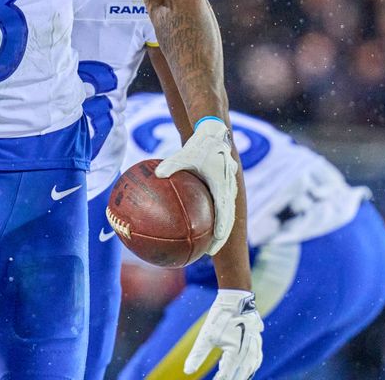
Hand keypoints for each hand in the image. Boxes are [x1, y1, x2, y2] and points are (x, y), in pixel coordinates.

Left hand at [155, 117, 237, 254]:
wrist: (214, 133)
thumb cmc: (201, 144)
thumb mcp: (186, 154)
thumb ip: (172, 164)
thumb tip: (157, 174)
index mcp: (222, 185)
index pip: (224, 212)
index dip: (221, 229)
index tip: (215, 242)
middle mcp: (227, 189)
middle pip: (227, 218)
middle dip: (220, 236)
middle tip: (210, 251)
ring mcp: (226, 189)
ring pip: (224, 214)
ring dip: (218, 229)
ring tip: (206, 243)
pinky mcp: (220, 186)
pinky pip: (217, 205)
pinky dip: (211, 216)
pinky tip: (197, 222)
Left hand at [184, 289, 262, 378]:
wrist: (236, 298)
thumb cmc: (220, 317)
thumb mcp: (206, 337)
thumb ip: (197, 355)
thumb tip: (187, 371)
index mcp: (235, 353)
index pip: (226, 374)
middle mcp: (248, 352)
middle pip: (241, 373)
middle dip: (232, 379)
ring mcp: (255, 346)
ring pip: (251, 367)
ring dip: (243, 375)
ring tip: (234, 378)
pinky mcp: (258, 339)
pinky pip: (257, 358)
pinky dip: (251, 366)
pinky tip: (247, 367)